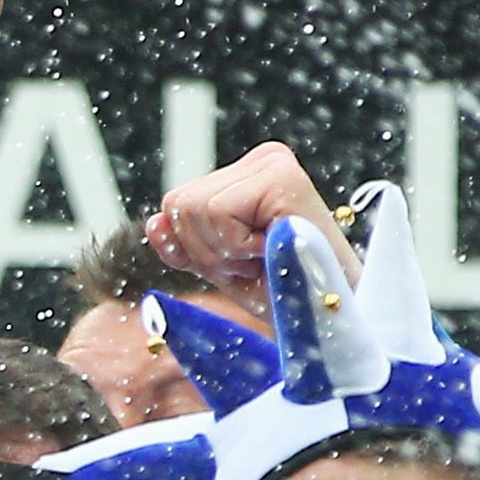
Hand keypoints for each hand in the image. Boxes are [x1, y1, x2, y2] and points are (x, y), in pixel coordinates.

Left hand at [155, 141, 344, 318]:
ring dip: (224, 251)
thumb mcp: (219, 265)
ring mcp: (273, 163)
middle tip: (253, 264)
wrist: (326, 321)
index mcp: (248, 173)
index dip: (195, 247)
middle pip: (178, 204)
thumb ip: (183, 243)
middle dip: (207, 250)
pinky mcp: (281, 177)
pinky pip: (217, 212)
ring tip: (264, 258)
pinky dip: (237, 246)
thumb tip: (153, 222)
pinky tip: (271, 250)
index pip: (176, 204)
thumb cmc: (281, 292)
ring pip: (192, 208)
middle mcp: (262, 159)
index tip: (241, 262)